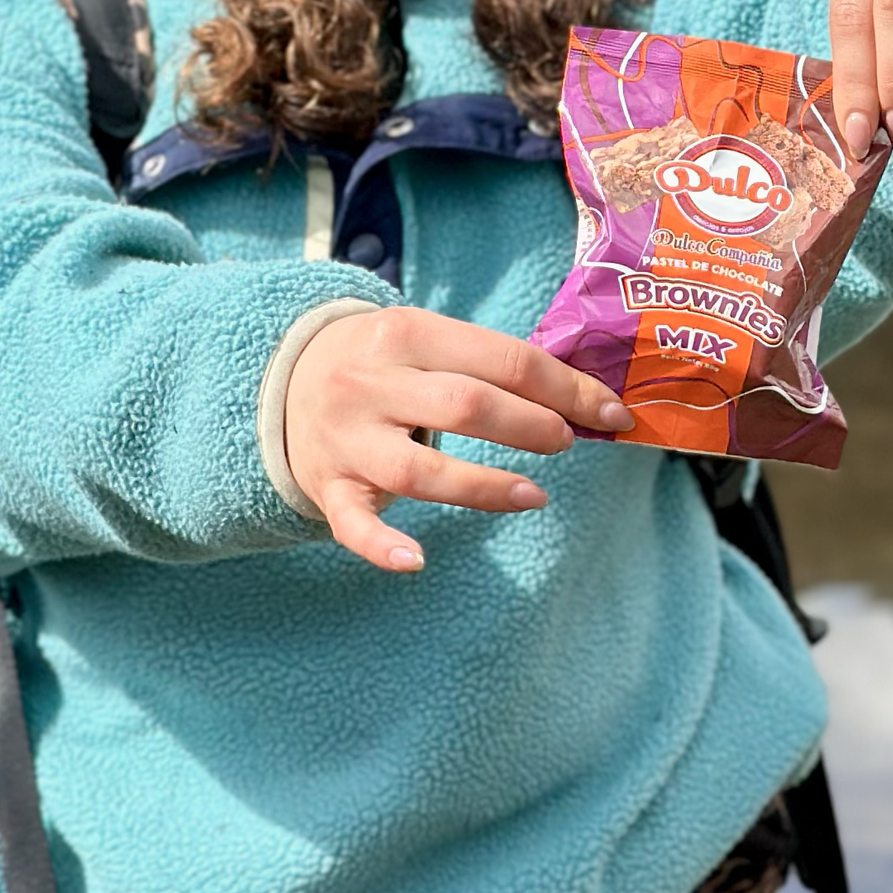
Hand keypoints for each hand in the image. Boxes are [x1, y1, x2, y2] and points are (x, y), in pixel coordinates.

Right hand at [284, 306, 631, 573]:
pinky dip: (383, 546)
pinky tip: (417, 560)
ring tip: (534, 496)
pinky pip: (353, 524)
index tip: (611, 413)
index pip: (503, 358)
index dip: (567, 388)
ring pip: (420, 470)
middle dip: (530, 426)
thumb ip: (490, 362)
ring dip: (485, 487)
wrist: (281, 379)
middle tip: (565, 442)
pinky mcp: (330, 486)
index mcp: (407, 332)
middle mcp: (372, 382)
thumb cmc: (384, 363)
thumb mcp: (426, 337)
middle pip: (465, 406)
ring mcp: (348, 438)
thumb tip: (583, 398)